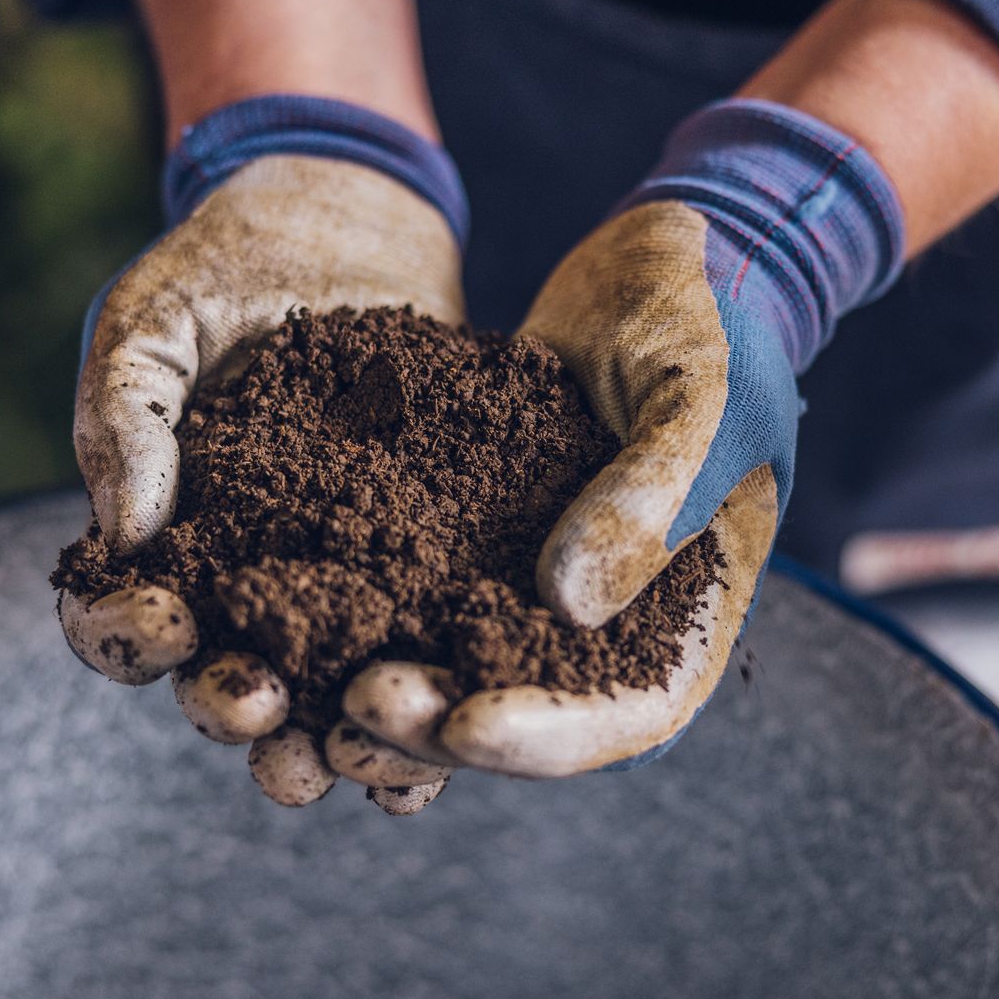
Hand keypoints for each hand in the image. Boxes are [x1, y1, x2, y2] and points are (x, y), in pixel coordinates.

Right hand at [55, 95, 466, 802]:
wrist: (347, 222)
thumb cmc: (224, 267)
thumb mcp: (151, 321)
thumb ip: (123, 417)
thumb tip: (124, 536)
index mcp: (155, 540)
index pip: (113, 616)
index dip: (126, 633)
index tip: (164, 616)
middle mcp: (238, 584)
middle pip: (215, 678)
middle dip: (229, 705)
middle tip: (255, 706)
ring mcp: (330, 587)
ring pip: (317, 696)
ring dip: (324, 742)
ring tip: (349, 762)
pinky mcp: (417, 574)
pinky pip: (415, 658)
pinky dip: (426, 709)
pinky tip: (445, 747)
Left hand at [340, 100, 905, 779]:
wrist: (661, 262)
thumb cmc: (712, 324)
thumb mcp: (702, 395)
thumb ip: (654, 494)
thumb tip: (570, 605)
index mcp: (688, 620)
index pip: (626, 715)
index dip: (546, 737)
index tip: (464, 728)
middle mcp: (607, 630)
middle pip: (525, 717)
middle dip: (439, 726)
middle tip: (358, 706)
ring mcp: (534, 592)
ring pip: (454, 671)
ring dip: (387, 690)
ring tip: (312, 687)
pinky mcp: (474, 546)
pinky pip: (413, 598)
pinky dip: (358, 615)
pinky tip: (287, 615)